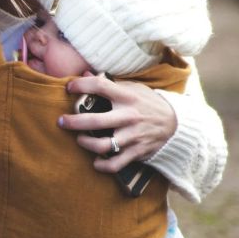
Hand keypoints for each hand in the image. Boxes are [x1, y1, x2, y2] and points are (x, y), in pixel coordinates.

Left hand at [60, 75, 177, 173]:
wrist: (176, 124)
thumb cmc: (148, 103)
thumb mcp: (134, 89)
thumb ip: (110, 83)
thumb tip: (85, 72)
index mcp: (128, 97)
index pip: (100, 86)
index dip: (81, 85)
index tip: (69, 87)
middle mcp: (129, 116)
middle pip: (95, 121)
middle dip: (73, 122)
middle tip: (61, 122)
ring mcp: (133, 136)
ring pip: (102, 145)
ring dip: (85, 144)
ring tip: (80, 140)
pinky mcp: (137, 152)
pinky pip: (115, 163)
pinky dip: (103, 165)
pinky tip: (95, 161)